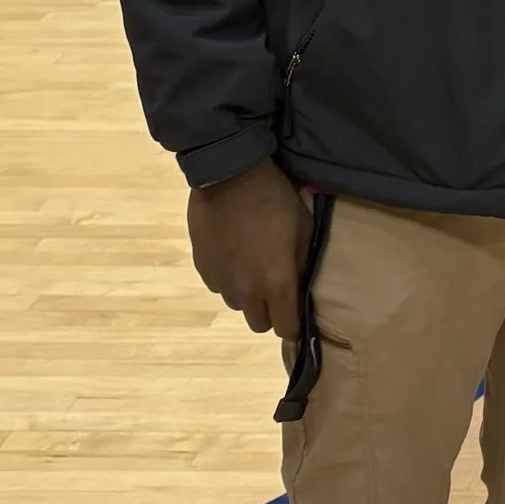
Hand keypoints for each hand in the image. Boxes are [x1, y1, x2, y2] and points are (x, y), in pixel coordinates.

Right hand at [188, 156, 312, 337]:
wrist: (228, 175)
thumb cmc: (273, 198)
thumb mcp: (302, 226)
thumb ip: (302, 262)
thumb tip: (302, 283)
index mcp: (276, 283)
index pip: (286, 328)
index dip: (293, 324)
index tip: (296, 312)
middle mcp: (246, 291)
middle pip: (259, 324)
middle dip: (270, 311)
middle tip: (274, 286)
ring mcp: (221, 282)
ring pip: (237, 305)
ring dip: (247, 294)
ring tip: (252, 264)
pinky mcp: (202, 269)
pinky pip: (219, 286)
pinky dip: (228, 277)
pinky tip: (233, 252)